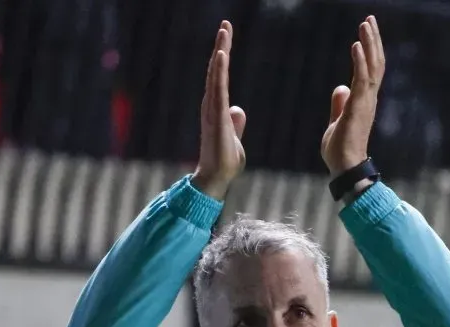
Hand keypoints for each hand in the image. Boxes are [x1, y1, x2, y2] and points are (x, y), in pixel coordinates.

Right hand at [192, 21, 246, 199]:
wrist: (217, 177)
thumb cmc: (225, 160)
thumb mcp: (235, 137)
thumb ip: (235, 122)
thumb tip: (237, 109)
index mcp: (217, 107)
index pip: (221, 77)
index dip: (224, 57)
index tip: (227, 37)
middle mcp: (212, 104)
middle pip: (217, 70)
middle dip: (222, 46)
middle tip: (226, 24)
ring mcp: (213, 109)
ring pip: (217, 75)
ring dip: (220, 52)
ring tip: (224, 32)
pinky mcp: (216, 115)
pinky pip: (218, 88)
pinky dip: (218, 70)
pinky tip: (221, 55)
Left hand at [321, 16, 385, 176]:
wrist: (344, 169)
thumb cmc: (340, 151)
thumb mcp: (337, 121)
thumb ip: (339, 104)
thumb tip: (340, 88)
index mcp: (364, 101)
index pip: (370, 70)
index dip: (370, 50)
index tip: (366, 31)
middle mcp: (369, 99)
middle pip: (376, 63)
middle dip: (374, 40)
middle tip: (369, 19)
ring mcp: (365, 102)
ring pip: (372, 67)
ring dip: (370, 44)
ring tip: (366, 23)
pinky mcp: (358, 108)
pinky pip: (362, 80)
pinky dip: (360, 62)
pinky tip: (357, 45)